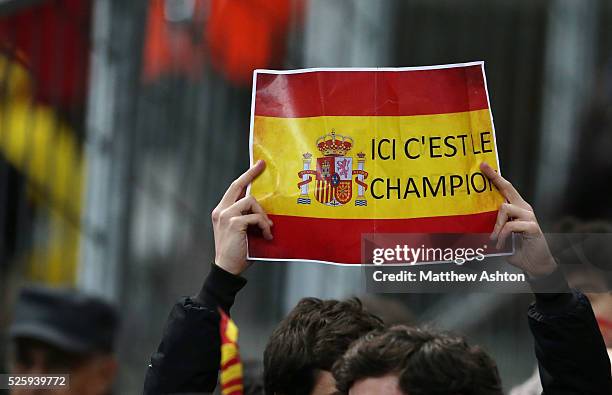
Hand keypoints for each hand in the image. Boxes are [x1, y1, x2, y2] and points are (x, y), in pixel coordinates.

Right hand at [211, 160, 272, 274]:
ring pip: (251, 202)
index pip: (234, 188)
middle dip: (251, 173)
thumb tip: (265, 208)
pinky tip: (266, 236)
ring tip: (267, 228)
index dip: (246, 175)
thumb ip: (248, 217)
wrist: (227, 269)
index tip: (257, 165)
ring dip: (263, 215)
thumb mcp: (242, 231)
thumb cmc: (238, 252)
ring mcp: (226, 216)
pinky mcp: (233, 223)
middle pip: (237, 185)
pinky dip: (264, 226)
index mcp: (222, 211)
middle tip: (262, 166)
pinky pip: (255, 217)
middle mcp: (221, 211)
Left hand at [480, 162, 555, 277]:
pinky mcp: (532, 226)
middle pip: (508, 189)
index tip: (483, 165)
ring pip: (505, 208)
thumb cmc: (517, 248)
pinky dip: (502, 235)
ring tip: (494, 238)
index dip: (495, 176)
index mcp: (516, 208)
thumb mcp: (502, 234)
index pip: (505, 189)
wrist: (535, 264)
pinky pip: (511, 225)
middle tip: (483, 169)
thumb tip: (475, 220)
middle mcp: (524, 208)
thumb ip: (494, 225)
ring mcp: (529, 216)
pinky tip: (500, 243)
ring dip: (496, 224)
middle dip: (495, 178)